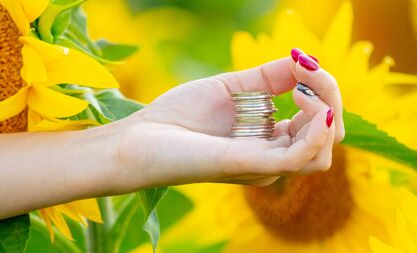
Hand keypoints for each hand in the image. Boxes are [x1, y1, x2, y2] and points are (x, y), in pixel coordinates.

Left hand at [107, 54, 343, 190]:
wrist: (141, 137)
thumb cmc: (179, 116)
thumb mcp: (232, 88)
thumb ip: (269, 77)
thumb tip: (305, 60)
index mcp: (268, 141)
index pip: (318, 123)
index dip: (322, 90)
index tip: (303, 63)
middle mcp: (271, 157)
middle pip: (327, 138)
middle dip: (329, 98)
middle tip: (305, 75)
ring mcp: (262, 165)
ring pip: (322, 152)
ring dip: (324, 112)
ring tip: (297, 91)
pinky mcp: (250, 165)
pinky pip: (301, 157)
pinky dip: (315, 130)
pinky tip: (303, 99)